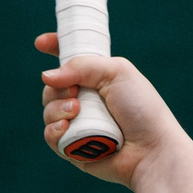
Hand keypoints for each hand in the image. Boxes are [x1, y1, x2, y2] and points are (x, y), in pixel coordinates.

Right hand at [35, 33, 182, 188]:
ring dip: (56, 109)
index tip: (41, 43)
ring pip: (48, 111)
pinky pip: (50, 136)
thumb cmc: (142, 109)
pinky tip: (66, 129)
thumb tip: (46, 76)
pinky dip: (54, 130)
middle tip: (75, 93)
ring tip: (76, 111)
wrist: (151, 149)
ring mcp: (79, 124)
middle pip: (52, 87)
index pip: (71, 60)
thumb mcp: (117, 73)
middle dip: (57, 88)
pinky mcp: (73, 147)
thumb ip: (82, 66)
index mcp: (99, 79)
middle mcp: (87, 100)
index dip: (55, 48)